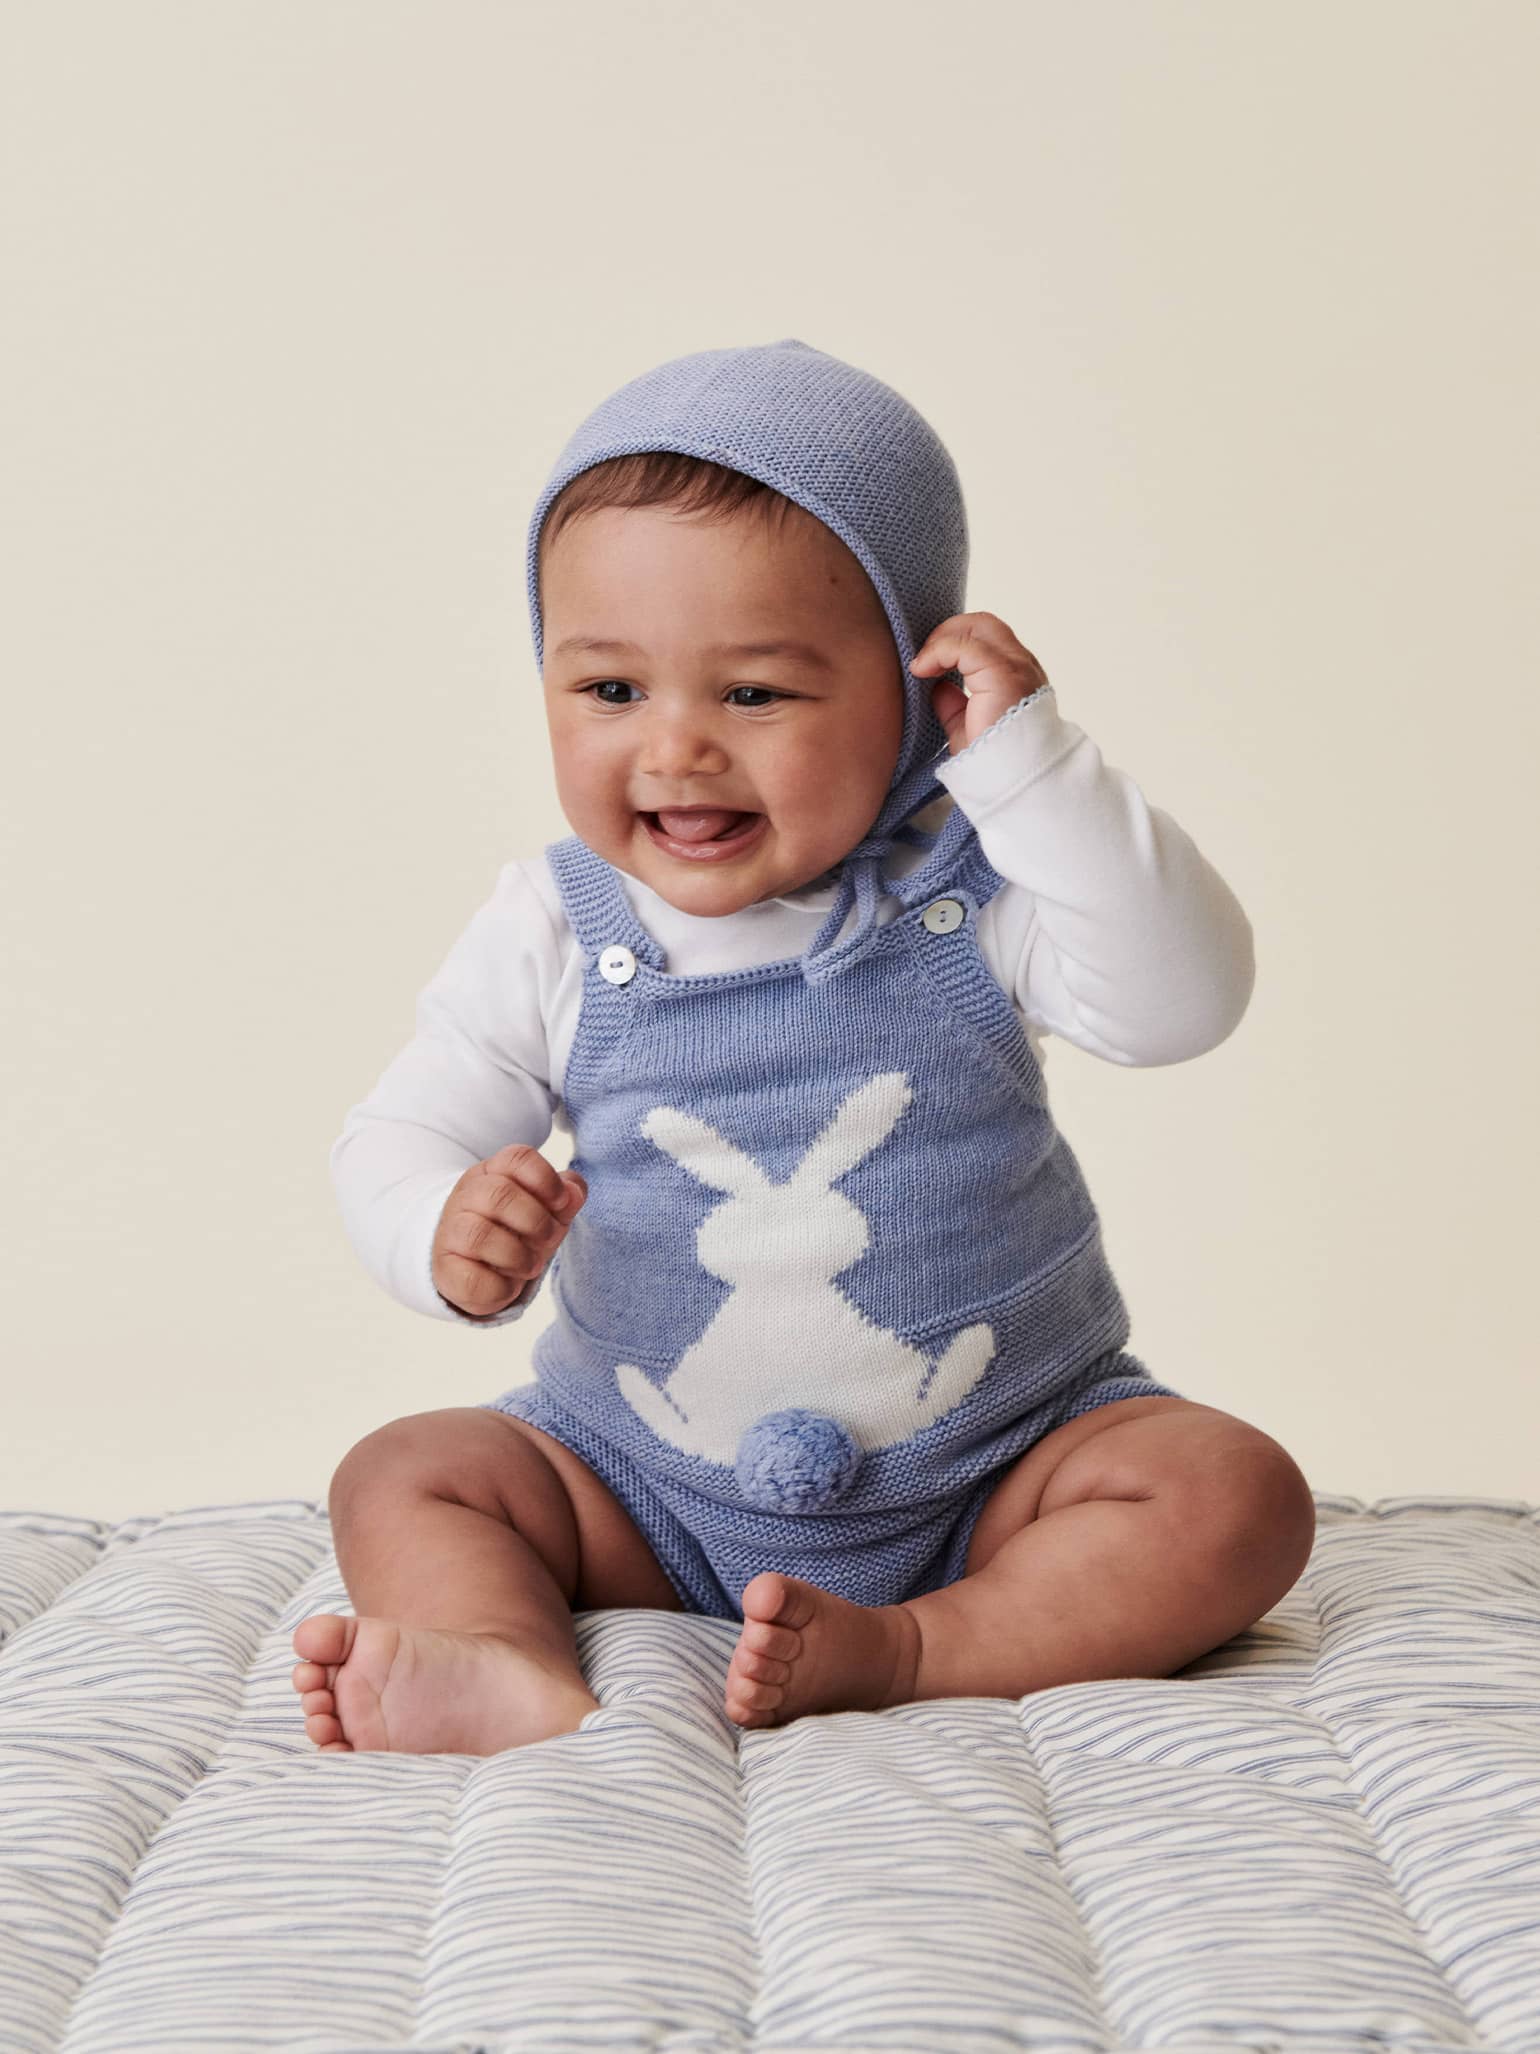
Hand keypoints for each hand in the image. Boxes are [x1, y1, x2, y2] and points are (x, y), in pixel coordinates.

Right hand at [431, 1144, 587, 1318]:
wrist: (472, 1264)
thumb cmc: (515, 1229)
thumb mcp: (546, 1208)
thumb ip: (565, 1196)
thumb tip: (573, 1193)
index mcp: (494, 1172)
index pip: (517, 1158)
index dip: (546, 1179)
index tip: (562, 1203)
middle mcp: (467, 1196)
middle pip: (498, 1194)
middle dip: (536, 1221)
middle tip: (550, 1238)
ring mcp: (451, 1231)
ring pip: (479, 1235)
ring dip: (517, 1255)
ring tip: (532, 1265)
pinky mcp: (445, 1269)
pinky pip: (471, 1278)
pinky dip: (499, 1287)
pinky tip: (508, 1285)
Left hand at [908, 612, 1050, 755]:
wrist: (1008, 779)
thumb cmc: (992, 762)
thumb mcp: (966, 728)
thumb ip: (954, 704)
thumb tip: (938, 685)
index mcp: (1017, 676)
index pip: (987, 638)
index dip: (954, 642)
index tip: (929, 664)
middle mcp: (1022, 666)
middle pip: (983, 624)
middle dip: (947, 633)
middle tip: (923, 658)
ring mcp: (1016, 666)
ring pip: (976, 627)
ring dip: (941, 641)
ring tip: (921, 665)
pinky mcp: (1002, 673)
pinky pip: (963, 645)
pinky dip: (937, 651)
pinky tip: (921, 670)